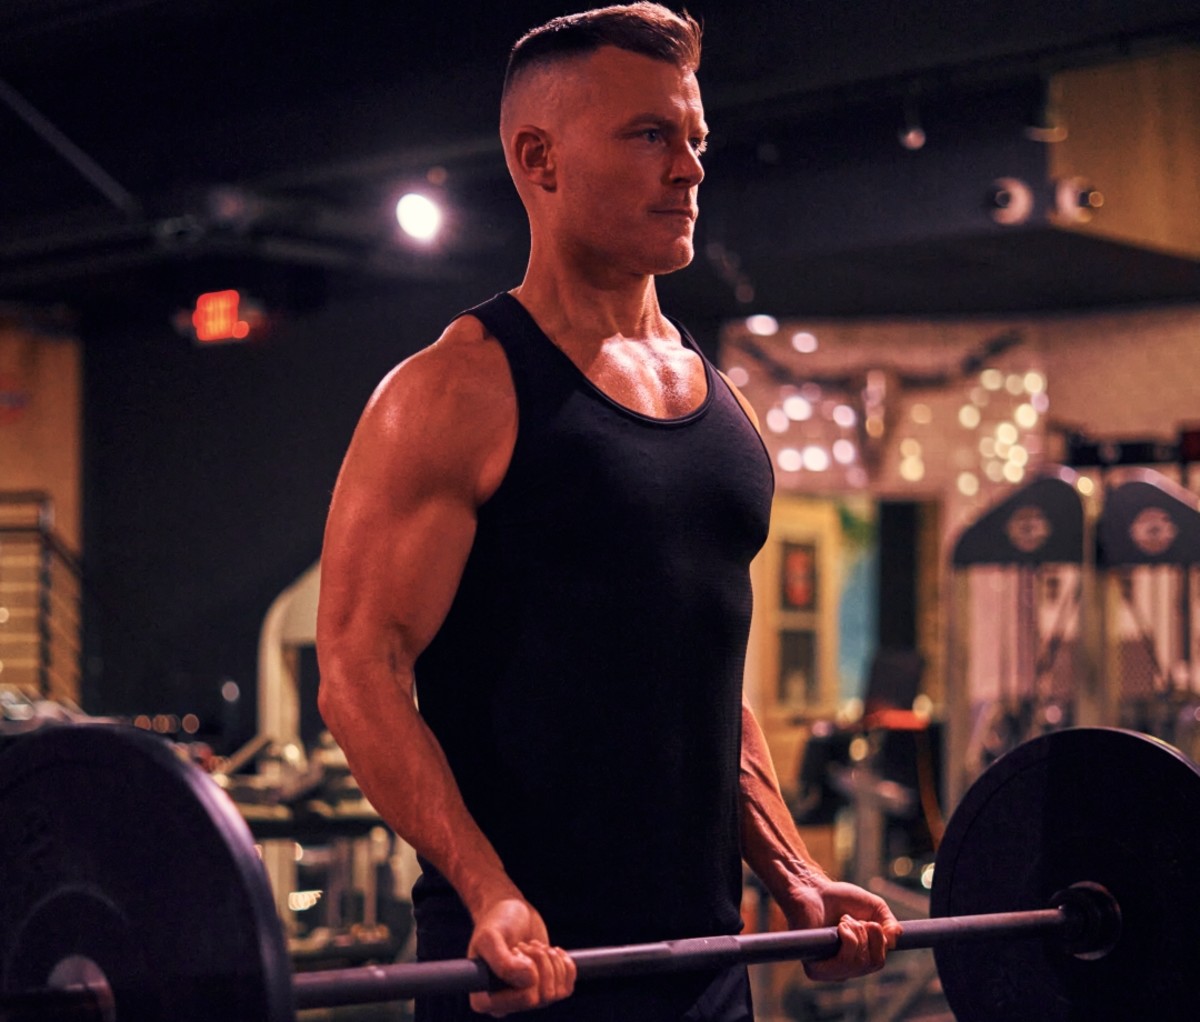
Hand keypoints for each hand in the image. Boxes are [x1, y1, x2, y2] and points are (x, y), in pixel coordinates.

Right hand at [467, 897, 576, 1015]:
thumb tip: (530, 980)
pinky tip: (549, 950)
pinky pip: (567, 987)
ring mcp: (528, 997)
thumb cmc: (495, 922)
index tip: (514, 950)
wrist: (509, 908)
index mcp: (486, 1000)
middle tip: (524, 945)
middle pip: (542, 997)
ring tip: (533, 945)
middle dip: (539, 963)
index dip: (527, 972)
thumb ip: (503, 963)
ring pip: (555, 993)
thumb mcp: (490, 937)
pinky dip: (563, 964)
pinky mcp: (546, 987)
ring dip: (549, 961)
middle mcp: (508, 1004)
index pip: (524, 1000)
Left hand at [783, 879, 902, 981]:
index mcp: (857, 957)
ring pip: (860, 964)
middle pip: (874, 964)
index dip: (880, 939)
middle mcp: (844, 969)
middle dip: (870, 935)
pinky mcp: (816, 969)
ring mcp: (829, 972)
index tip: (869, 922)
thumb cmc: (839, 898)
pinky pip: (844, 964)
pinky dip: (849, 941)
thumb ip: (891, 926)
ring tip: (844, 920)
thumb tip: (893, 943)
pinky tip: (839, 929)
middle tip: (854, 919)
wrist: (812, 887)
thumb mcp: (875, 908)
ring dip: (858, 934)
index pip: (878, 961)